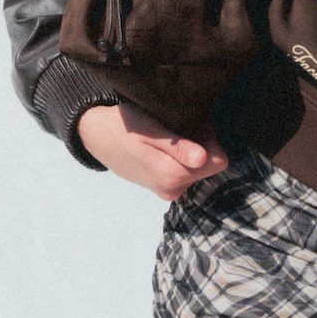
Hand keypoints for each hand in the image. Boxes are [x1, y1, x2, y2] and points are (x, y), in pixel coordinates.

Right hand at [76, 102, 228, 200]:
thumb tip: (202, 159)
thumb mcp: (150, 129)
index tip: (192, 126)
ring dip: (192, 149)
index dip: (209, 140)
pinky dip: (182, 157)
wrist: (98, 137)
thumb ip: (177, 146)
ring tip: (168, 135)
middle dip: (201, 144)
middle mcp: (173, 189)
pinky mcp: (166, 188)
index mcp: (172, 176)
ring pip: (199, 168)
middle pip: (210, 165)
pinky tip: (165, 146)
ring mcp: (169, 191)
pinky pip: (187, 171)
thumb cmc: (124, 127)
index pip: (218, 161)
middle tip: (179, 127)